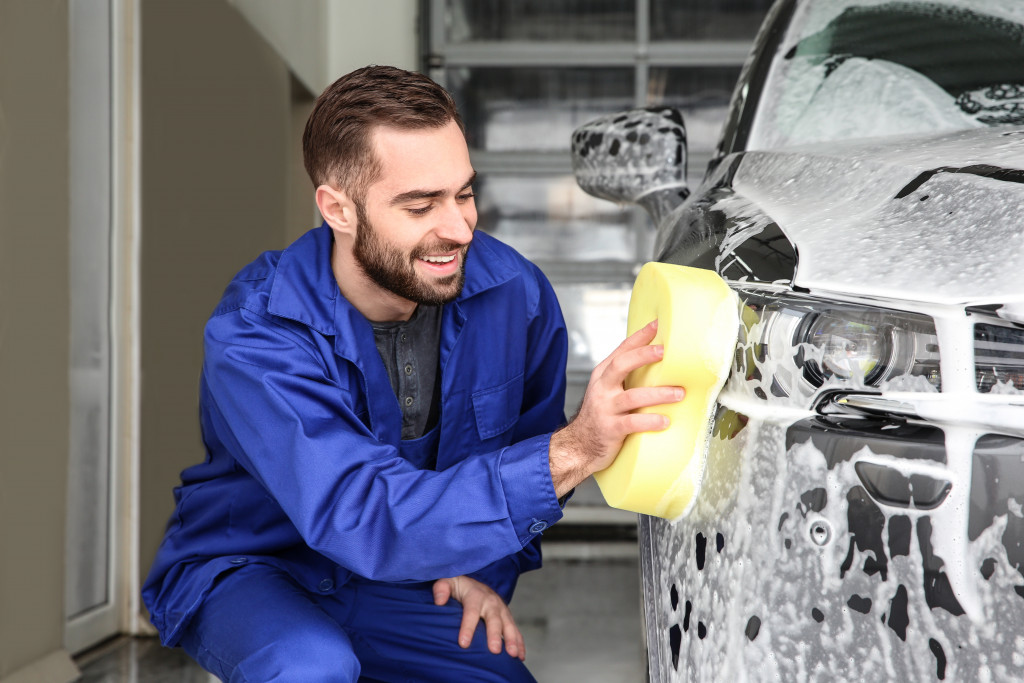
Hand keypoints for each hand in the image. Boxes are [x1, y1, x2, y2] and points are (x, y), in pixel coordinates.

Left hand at [432, 575, 525, 659]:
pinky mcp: (507, 617)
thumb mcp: (448, 581)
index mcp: (475, 595)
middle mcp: (491, 602)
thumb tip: (439, 601)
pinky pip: (515, 630)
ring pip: (508, 625)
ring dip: (512, 640)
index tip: (464, 643)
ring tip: (513, 655)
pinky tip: (520, 656)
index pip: (471, 612)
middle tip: (494, 650)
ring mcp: (501, 609)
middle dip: (494, 635)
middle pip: (493, 619)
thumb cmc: (459, 586)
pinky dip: (519, 642)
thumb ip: (442, 588)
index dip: (468, 628)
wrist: (475, 583)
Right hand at [548, 319, 683, 496]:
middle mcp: (603, 388)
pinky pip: (632, 423)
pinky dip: (650, 421)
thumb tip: (660, 362)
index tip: (657, 324)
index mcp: (604, 375)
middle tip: (664, 351)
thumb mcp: (609, 391)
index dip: (639, 336)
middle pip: (621, 365)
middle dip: (643, 355)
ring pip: (632, 397)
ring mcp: (605, 409)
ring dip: (658, 394)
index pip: (622, 350)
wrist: (579, 445)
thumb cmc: (601, 416)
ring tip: (678, 394)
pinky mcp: (610, 429)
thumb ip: (627, 377)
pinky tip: (664, 421)